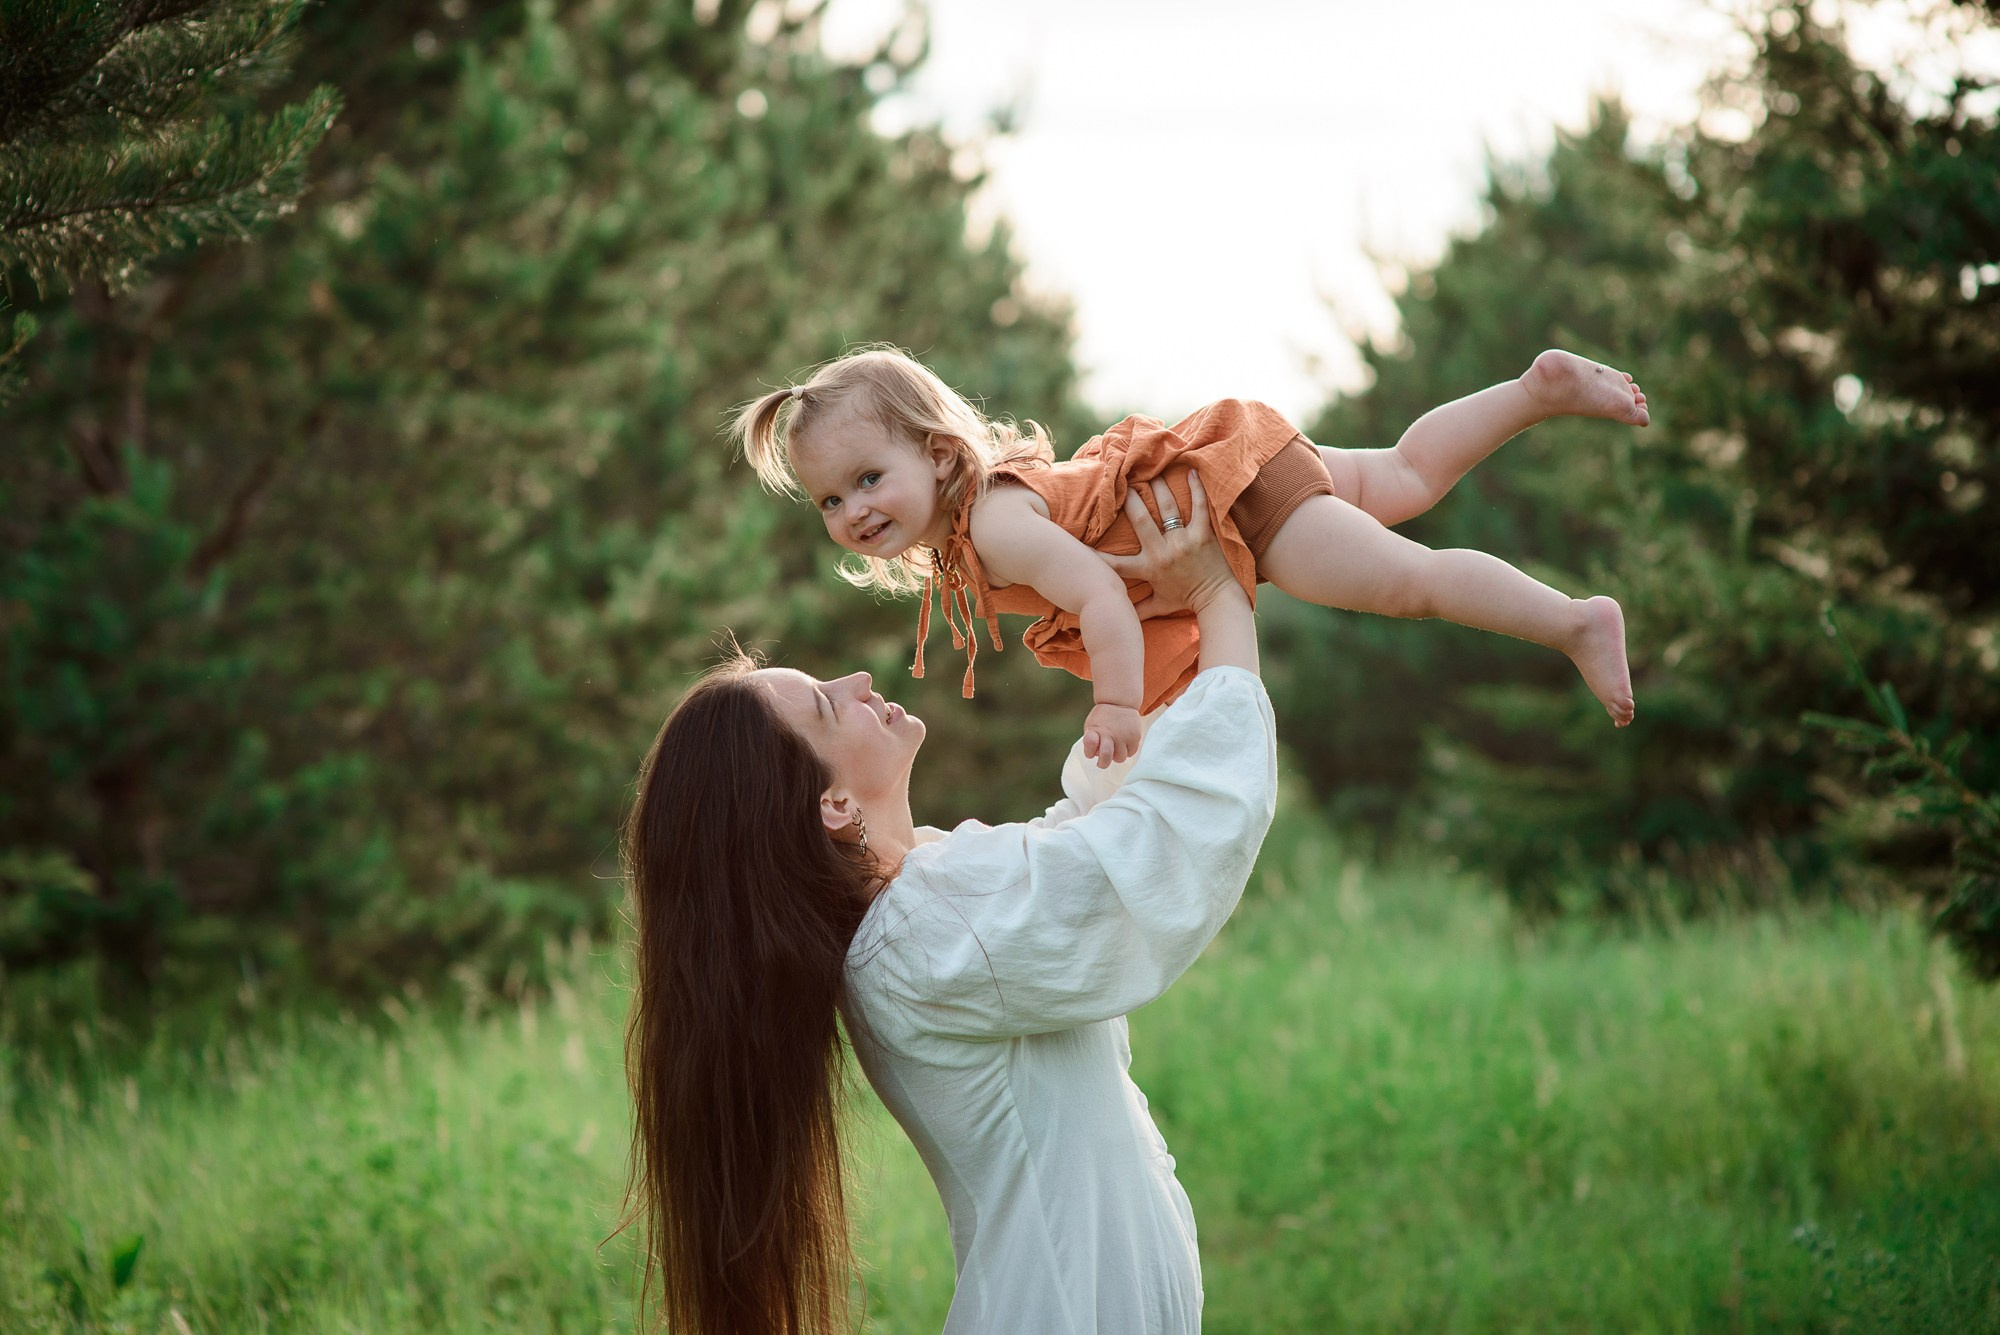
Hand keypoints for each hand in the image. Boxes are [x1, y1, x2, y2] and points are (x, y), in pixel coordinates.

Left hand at [1083, 702, 1142, 768]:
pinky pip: (1132, 752)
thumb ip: (1091, 740)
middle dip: (1103, 763)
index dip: (1089, 751)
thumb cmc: (1102, 718)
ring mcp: (1124, 734)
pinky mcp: (1135, 735)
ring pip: (1121, 758)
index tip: (1090, 753)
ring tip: (1115, 747)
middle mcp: (1110, 732)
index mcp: (1096, 729)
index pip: (1091, 743)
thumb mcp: (1091, 725)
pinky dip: (1127, 751)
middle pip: (1107, 756)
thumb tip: (1097, 755)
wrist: (1119, 701)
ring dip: (1117, 756)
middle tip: (1102, 761)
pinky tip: (1123, 743)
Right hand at [1100, 469, 1238, 617]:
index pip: (1117, 562)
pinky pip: (1199, 507)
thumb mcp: (1159, 605)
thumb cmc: (1187, 600)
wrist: (1218, 599)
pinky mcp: (1203, 535)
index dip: (1097, 554)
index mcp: (1149, 568)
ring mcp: (1184, 541)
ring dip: (1158, 488)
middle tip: (1123, 483)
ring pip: (1168, 508)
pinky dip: (1196, 489)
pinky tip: (1192, 472)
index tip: (1082, 541)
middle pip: (1142, 520)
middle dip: (1131, 500)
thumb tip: (1118, 619)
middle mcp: (1163, 552)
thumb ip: (1137, 610)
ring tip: (1151, 473)